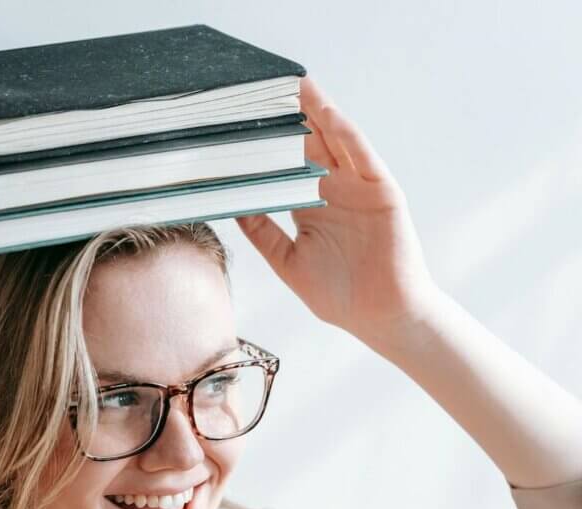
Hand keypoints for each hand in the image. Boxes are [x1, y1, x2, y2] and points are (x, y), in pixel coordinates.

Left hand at [236, 76, 440, 342]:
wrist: (379, 317)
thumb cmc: (337, 295)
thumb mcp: (287, 261)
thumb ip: (262, 232)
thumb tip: (232, 206)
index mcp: (309, 206)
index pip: (284, 165)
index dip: (267, 143)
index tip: (242, 120)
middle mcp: (333, 191)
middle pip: (309, 145)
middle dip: (291, 117)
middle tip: (266, 87)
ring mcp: (358, 189)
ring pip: (336, 142)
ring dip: (319, 113)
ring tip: (298, 85)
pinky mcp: (382, 192)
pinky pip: (364, 158)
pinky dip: (348, 136)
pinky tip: (331, 116)